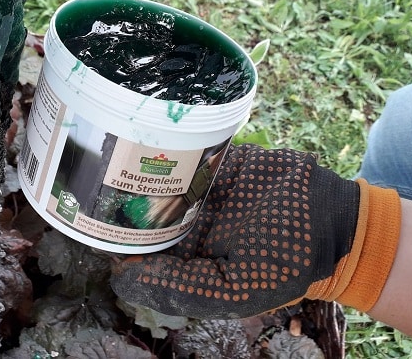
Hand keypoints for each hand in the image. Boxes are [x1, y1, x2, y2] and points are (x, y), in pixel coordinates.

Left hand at [111, 143, 400, 318]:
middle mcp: (183, 214)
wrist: (331, 219)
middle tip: (83, 165)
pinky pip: (187, 142)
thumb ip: (179, 289)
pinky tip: (144, 121)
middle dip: (110, 184)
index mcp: (180, 249)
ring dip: (132, 154)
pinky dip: (169, 133)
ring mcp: (199, 181)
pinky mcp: (217, 155)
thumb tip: (121, 280)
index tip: (80, 209)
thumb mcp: (230, 290)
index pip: (132, 239)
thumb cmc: (281, 263)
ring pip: (155, 166)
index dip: (107, 227)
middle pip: (136, 198)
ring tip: (103, 135)